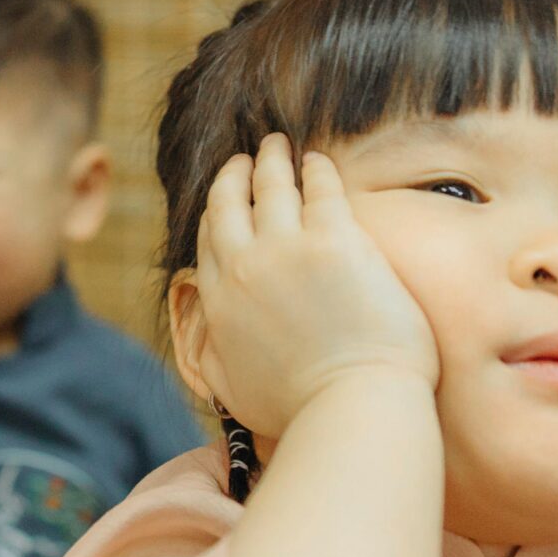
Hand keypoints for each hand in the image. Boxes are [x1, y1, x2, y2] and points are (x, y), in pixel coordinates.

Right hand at [190, 135, 436, 438]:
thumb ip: (211, 356)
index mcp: (218, 303)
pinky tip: (319, 162)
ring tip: (279, 144)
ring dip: (272, 159)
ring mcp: (287, 250)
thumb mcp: (232, 389)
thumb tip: (204, 333)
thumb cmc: (301, 412)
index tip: (226, 198)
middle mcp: (243, 267)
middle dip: (235, 174)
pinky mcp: (335, 241)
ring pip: (271, 185)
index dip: (218, 212)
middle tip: (246, 158)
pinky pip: (320, 187)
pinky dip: (316, 169)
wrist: (352, 408)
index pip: (210, 240)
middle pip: (230, 203)